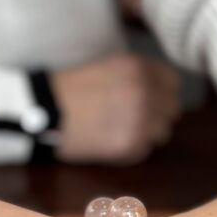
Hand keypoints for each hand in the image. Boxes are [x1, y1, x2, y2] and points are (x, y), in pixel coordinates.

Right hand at [50, 52, 181, 163]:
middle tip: (130, 118)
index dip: (160, 92)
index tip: (146, 99)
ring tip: (120, 130)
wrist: (42, 112)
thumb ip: (139, 74)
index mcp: (139, 67)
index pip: (173, 83)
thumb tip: (163, 91)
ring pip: (162, 133)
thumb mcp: (108, 66)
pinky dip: (131, 149)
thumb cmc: (70, 88)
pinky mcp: (129, 144)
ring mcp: (139, 119)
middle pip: (171, 110)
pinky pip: (144, 150)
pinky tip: (110, 141)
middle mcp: (145, 91)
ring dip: (146, 133)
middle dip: (155, 114)